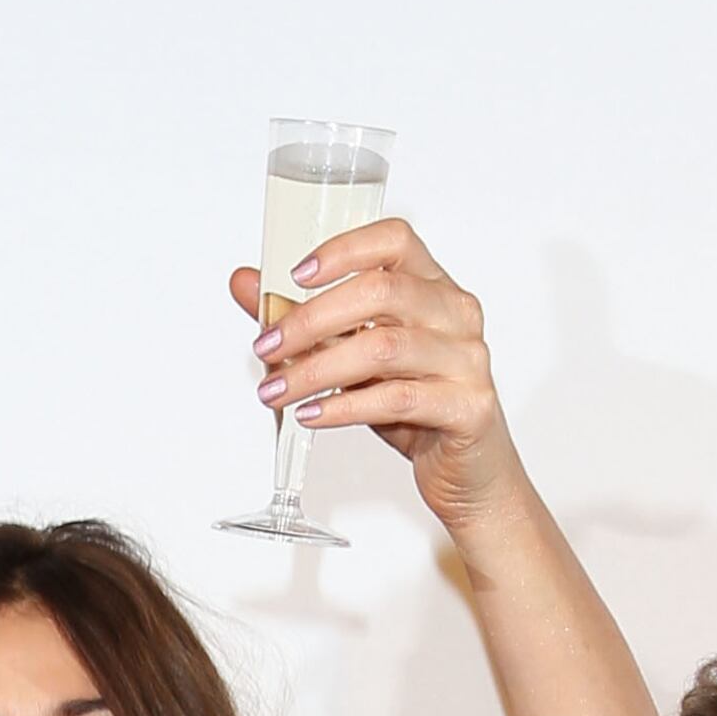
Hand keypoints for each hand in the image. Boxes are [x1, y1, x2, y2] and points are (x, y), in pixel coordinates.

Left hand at [235, 219, 518, 539]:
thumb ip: (307, 320)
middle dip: (312, 319)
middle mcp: (455, 313)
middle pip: (381, 292)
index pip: (394, 241)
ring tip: (277, 390)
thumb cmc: (417, 410)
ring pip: (383, 348)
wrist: (469, 474)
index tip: (296, 274)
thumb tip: (247, 284)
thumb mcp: (355, 358)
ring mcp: (466, 359)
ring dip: (317, 369)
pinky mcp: (467, 406)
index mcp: (433, 287)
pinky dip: (345, 407)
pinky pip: (397, 399)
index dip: (344, 250)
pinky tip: (313, 415)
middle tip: (267, 346)